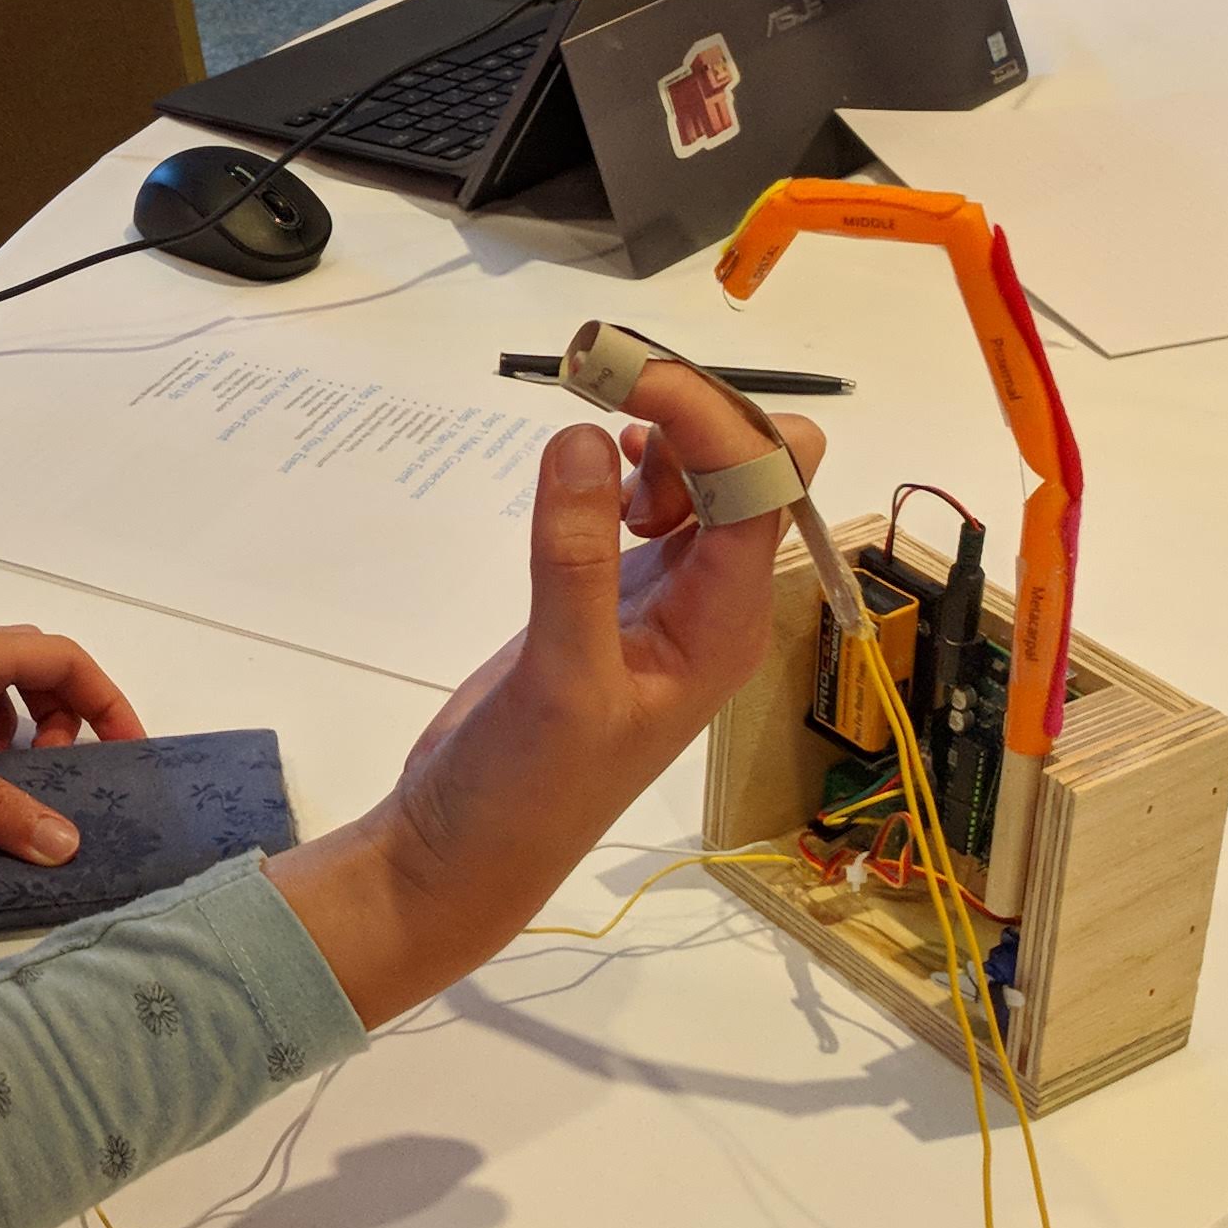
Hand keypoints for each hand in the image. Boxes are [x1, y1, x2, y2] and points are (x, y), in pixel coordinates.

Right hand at [270, 364, 820, 1026]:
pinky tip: (584, 468)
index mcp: (727, 626)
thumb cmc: (527, 791)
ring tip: (589, 420)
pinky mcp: (615, 597)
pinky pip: (651, 505)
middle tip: (599, 380)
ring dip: (661, 432)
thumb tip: (585, 441)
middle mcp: (715, 604)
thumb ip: (576, 559)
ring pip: (704, 480)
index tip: (625, 373)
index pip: (761, 490)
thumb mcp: (557, 680)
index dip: (711, 418)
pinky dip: (627, 467)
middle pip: (751, 471)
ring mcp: (667, 597)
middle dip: (694, 411)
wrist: (465, 853)